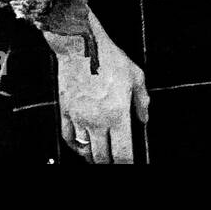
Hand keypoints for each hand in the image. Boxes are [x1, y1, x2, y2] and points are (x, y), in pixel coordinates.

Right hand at [46, 12, 148, 164]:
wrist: (81, 45)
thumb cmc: (108, 57)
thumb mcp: (136, 74)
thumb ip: (142, 100)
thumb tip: (144, 118)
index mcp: (118, 114)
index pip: (123, 154)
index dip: (127, 164)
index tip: (130, 164)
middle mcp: (98, 121)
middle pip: (102, 158)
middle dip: (110, 163)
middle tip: (116, 160)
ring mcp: (79, 118)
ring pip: (86, 151)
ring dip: (94, 157)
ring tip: (101, 156)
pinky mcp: (66, 111)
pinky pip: (69, 138)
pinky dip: (76, 147)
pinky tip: (83, 145)